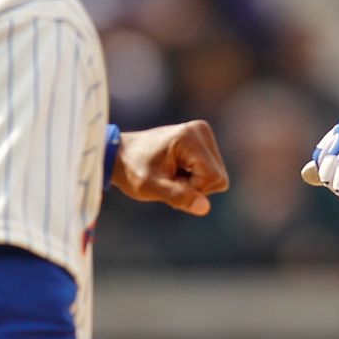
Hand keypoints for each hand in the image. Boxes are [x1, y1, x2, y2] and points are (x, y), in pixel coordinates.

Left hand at [112, 121, 228, 214]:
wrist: (119, 154)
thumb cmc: (131, 170)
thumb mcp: (150, 187)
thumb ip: (178, 197)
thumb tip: (205, 208)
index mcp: (190, 137)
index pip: (213, 178)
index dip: (193, 189)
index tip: (169, 184)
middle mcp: (201, 131)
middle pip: (218, 177)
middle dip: (195, 187)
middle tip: (169, 181)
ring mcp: (203, 134)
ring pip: (217, 176)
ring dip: (195, 184)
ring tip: (171, 176)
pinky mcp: (201, 140)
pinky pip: (211, 171)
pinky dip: (195, 178)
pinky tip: (176, 171)